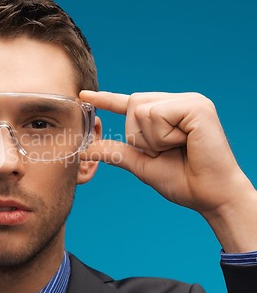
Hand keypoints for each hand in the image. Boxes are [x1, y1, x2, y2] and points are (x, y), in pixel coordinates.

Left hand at [81, 91, 256, 251]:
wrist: (209, 196)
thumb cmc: (182, 180)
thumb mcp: (141, 163)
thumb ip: (114, 152)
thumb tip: (82, 150)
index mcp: (166, 112)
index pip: (130, 102)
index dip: (106, 99)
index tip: (83, 95)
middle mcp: (178, 101)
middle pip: (132, 104)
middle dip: (138, 135)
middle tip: (165, 151)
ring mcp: (189, 101)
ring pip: (140, 110)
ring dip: (151, 139)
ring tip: (177, 148)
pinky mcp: (197, 106)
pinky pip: (157, 115)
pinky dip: (163, 136)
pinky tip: (185, 143)